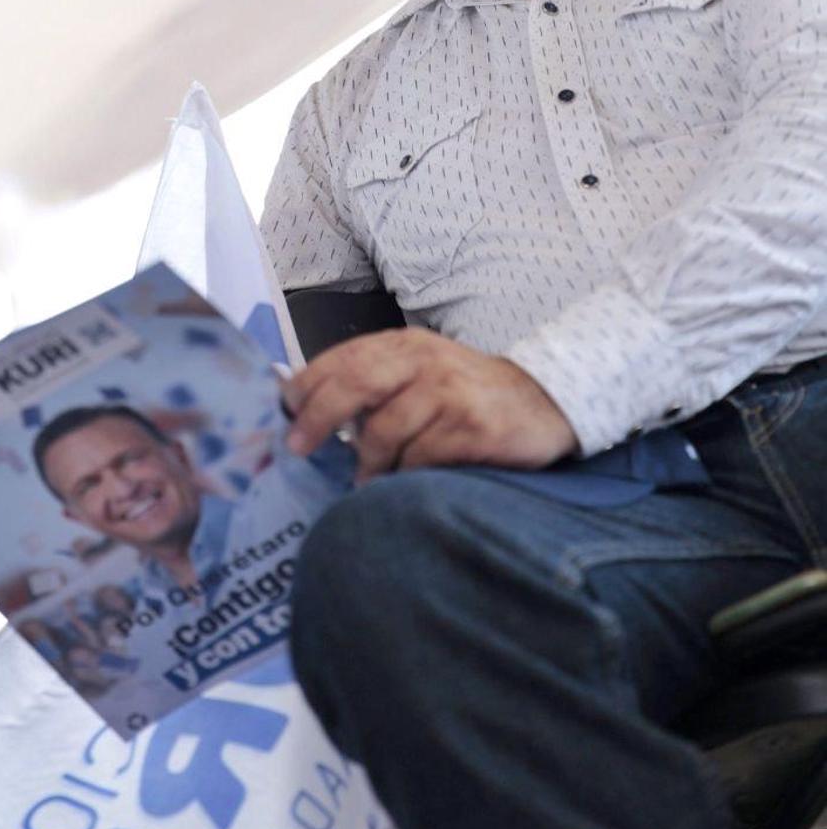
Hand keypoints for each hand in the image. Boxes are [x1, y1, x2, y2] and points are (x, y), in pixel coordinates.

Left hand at [282, 328, 577, 481]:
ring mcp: (449, 393)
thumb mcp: (423, 372)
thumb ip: (376, 383)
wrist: (545, 401)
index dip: (309, 384)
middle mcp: (425, 362)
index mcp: (406, 346)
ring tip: (363, 481)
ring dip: (366, 463)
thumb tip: (309, 410)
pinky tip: (403, 482)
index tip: (284, 411)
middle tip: (298, 447)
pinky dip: (403, 474)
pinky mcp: (471, 428)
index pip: (345, 357)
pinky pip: (420, 457)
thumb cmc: (470, 393)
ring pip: (385, 430)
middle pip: (356, 385)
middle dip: (319, 417)